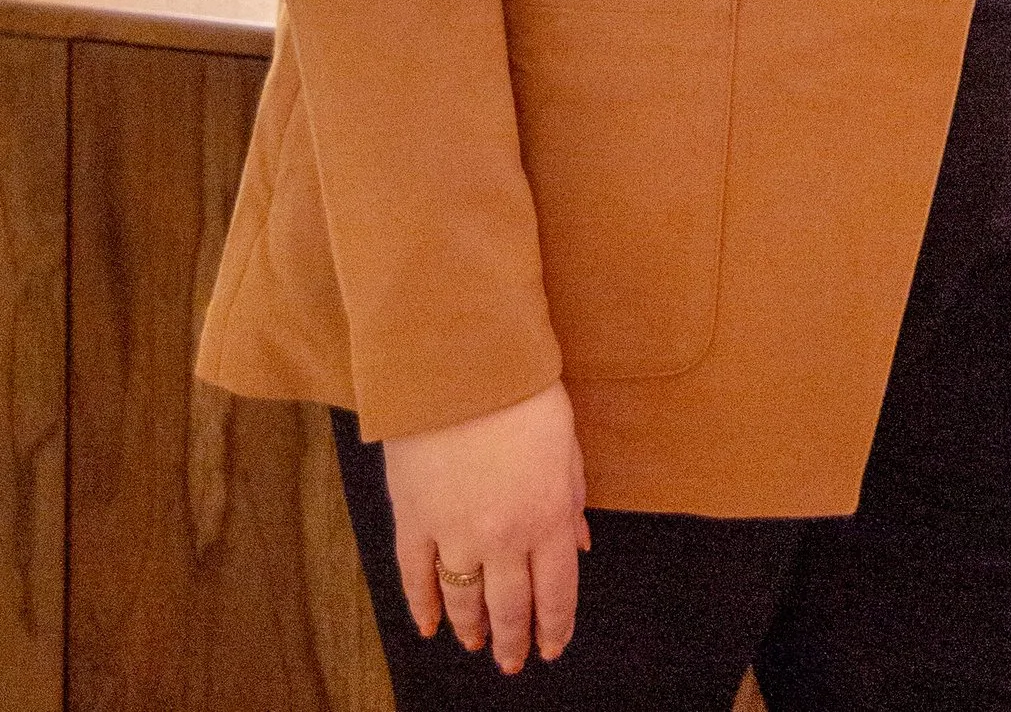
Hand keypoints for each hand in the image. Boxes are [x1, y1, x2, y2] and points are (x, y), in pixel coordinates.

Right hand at [382, 379, 590, 673]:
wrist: (462, 362)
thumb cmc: (524, 392)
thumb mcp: (566, 443)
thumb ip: (572, 499)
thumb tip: (580, 548)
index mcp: (549, 516)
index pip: (556, 592)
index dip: (555, 627)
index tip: (552, 647)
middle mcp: (504, 537)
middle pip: (511, 608)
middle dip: (514, 641)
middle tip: (513, 663)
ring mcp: (455, 533)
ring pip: (464, 602)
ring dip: (473, 630)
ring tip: (478, 644)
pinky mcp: (414, 521)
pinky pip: (416, 579)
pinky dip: (422, 608)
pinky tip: (429, 626)